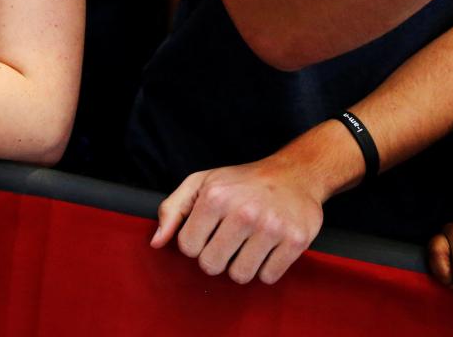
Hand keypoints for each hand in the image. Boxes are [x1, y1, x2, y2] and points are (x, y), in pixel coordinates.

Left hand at [149, 157, 325, 284]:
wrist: (295, 174)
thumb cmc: (243, 182)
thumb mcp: (202, 183)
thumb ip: (172, 209)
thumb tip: (156, 242)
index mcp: (216, 197)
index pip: (188, 247)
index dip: (196, 243)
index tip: (210, 231)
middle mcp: (244, 211)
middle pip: (212, 265)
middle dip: (217, 257)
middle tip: (230, 240)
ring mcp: (271, 227)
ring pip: (240, 276)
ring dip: (242, 266)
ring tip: (249, 244)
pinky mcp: (295, 240)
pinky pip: (268, 277)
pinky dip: (267, 268)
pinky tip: (269, 248)